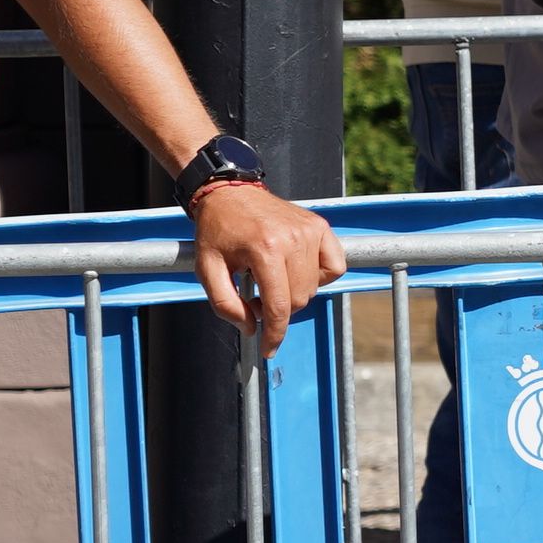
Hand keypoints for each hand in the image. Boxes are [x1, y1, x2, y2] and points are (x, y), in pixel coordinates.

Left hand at [191, 182, 343, 358]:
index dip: (274, 334)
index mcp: (264, 249)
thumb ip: (225, 305)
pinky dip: (321, 277)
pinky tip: (299, 272)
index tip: (268, 349)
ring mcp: (310, 231)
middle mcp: (292, 239)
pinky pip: (334, 266)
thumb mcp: (208, 270)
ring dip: (294, 294)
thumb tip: (251, 328)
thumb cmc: (217, 231)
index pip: (279, 306)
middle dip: (277, 310)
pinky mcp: (320, 226)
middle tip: (254, 299)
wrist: (230, 193)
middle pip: (298, 299)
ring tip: (271, 281)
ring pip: (314, 286)